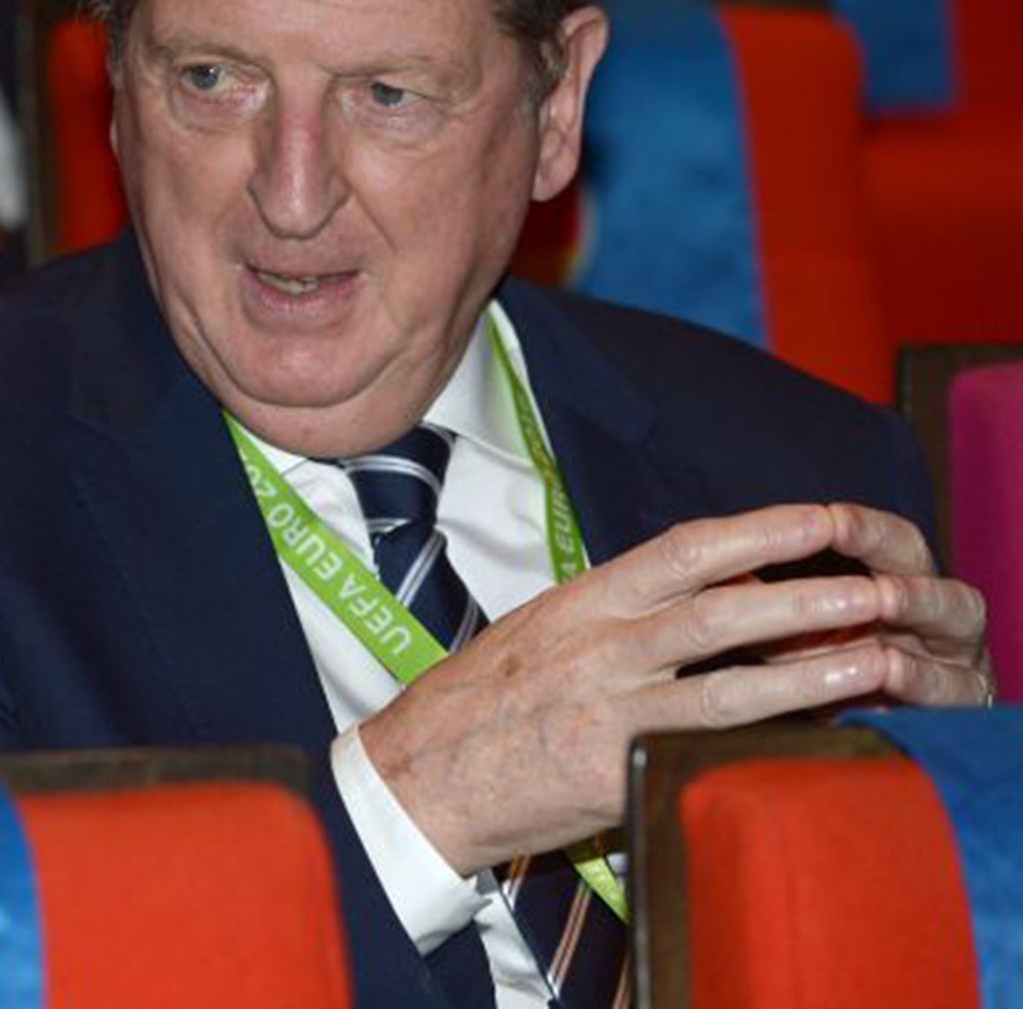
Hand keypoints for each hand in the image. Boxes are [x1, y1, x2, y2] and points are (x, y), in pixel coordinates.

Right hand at [356, 503, 988, 876]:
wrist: (417, 776)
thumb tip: (712, 595)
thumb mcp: (542, 632)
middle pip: (719, 606)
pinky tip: (818, 736)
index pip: (680, 550)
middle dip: (805, 591)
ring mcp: (607, 710)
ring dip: (812, 666)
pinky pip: (704, 752)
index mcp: (579, 601)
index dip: (756, 531)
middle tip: (874, 581)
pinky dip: (766, 741)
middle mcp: (597, 646)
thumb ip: (618, 614)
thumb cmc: (479, 704)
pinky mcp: (611, 772)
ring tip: (877, 655)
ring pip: (728, 682)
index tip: (817, 517)